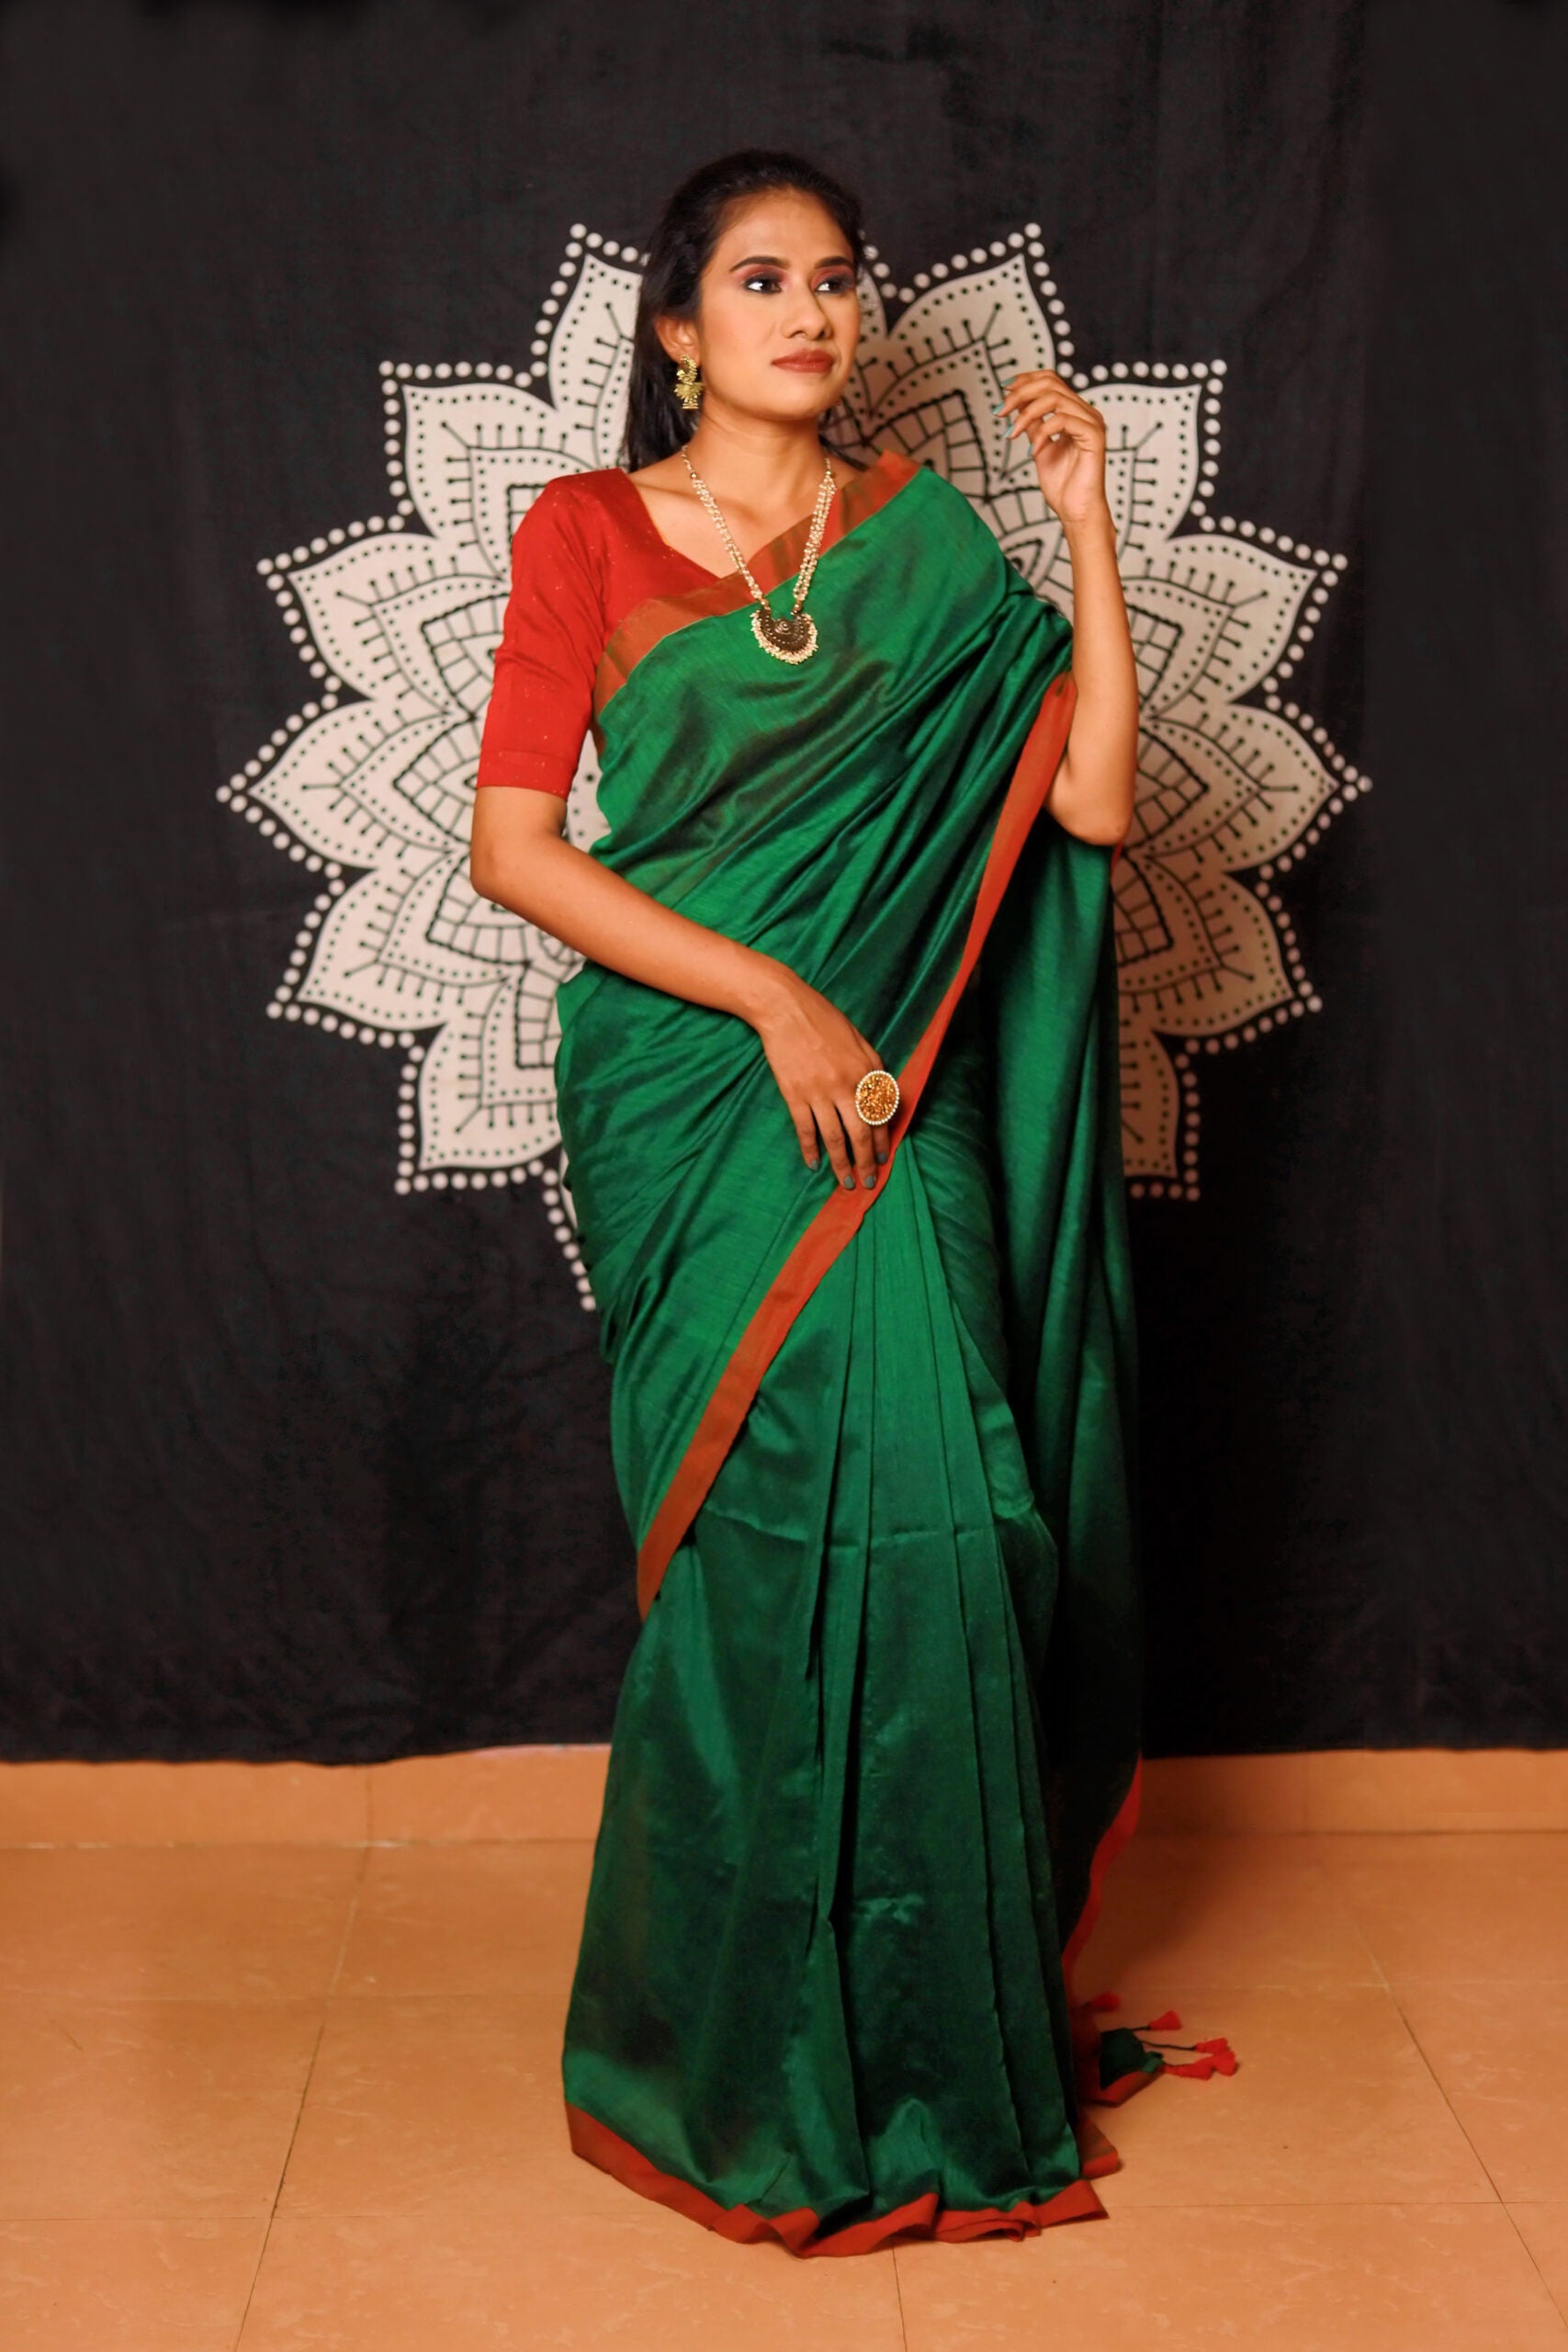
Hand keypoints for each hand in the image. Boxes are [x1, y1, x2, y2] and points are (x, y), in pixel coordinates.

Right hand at [750, 968, 892, 1189]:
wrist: (784, 1007)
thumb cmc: (823, 1019)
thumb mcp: (859, 1039)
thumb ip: (873, 1067)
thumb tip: (883, 1097)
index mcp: (866, 1070)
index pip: (880, 1115)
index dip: (883, 1140)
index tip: (883, 1159)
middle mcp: (846, 1084)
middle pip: (860, 1133)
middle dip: (866, 1162)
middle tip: (869, 1182)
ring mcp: (819, 1091)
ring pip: (834, 1138)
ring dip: (842, 1164)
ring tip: (846, 1183)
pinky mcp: (794, 1094)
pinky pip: (805, 1130)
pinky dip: (810, 1150)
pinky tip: (814, 1165)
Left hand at [996, 369, 1108, 530]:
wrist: (1076, 512)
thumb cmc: (1062, 485)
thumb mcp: (1039, 447)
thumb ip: (1033, 424)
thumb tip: (1017, 404)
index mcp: (1074, 412)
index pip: (1051, 380)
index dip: (1025, 379)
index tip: (1003, 390)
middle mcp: (1085, 413)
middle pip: (1051, 383)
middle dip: (1020, 394)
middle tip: (1000, 411)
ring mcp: (1091, 422)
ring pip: (1055, 398)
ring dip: (1027, 414)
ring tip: (1012, 433)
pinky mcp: (1094, 436)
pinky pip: (1064, 420)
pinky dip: (1043, 432)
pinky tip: (1033, 451)